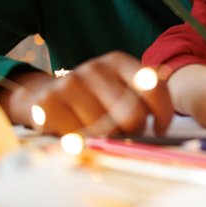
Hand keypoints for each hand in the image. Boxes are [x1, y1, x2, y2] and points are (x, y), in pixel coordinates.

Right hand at [0, 51, 172, 136]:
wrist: (41, 96)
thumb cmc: (89, 98)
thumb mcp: (116, 86)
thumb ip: (142, 96)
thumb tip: (163, 122)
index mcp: (118, 62)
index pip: (154, 88)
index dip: (163, 114)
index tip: (160, 129)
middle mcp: (95, 69)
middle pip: (133, 115)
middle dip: (134, 133)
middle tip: (124, 135)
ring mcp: (71, 84)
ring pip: (107, 131)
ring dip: (106, 141)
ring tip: (98, 133)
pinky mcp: (49, 104)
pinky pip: (80, 138)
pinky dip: (83, 145)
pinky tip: (78, 135)